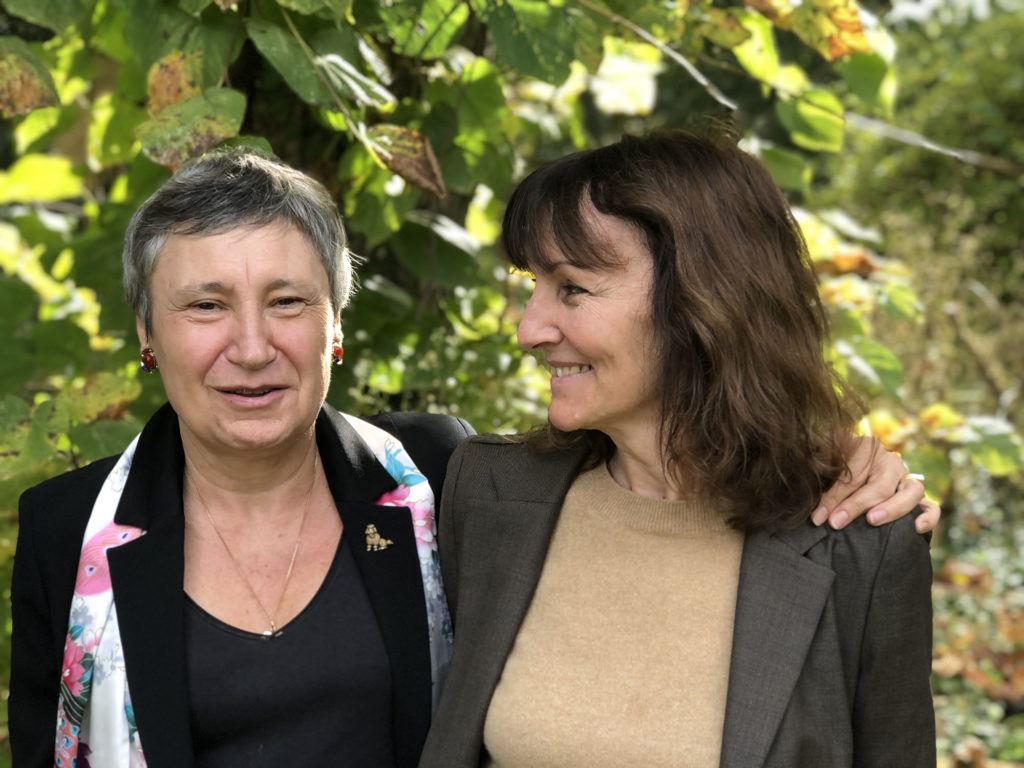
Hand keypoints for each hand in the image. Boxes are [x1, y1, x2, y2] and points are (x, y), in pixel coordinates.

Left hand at [810, 437, 939, 532]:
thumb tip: (808, 490)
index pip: (852, 473)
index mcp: (865, 447)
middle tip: (835, 522)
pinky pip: (930, 506)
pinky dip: (927, 517)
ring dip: (891, 508)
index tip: (818, 517)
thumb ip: (819, 471)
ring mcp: (906, 478)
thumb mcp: (823, 466)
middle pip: (878, 484)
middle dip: (855, 505)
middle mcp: (889, 461)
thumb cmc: (830, 470)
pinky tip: (915, 529)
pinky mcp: (917, 497)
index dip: (833, 496)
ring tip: (872, 521)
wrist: (847, 470)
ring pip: (910, 491)